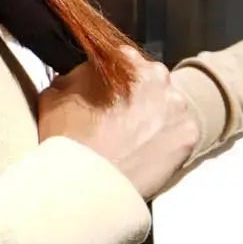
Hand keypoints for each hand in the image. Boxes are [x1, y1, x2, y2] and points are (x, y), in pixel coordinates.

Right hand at [36, 54, 199, 202]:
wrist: (85, 183)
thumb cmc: (66, 140)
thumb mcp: (54, 95)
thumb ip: (73, 77)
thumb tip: (80, 77)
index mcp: (125, 62)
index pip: (123, 60)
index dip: (111, 79)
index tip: (104, 96)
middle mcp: (158, 75)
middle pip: (151, 81)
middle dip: (137, 97)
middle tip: (118, 122)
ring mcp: (177, 105)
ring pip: (167, 107)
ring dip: (154, 119)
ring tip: (132, 143)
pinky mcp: (189, 134)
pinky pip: (179, 134)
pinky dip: (166, 143)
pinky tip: (146, 156)